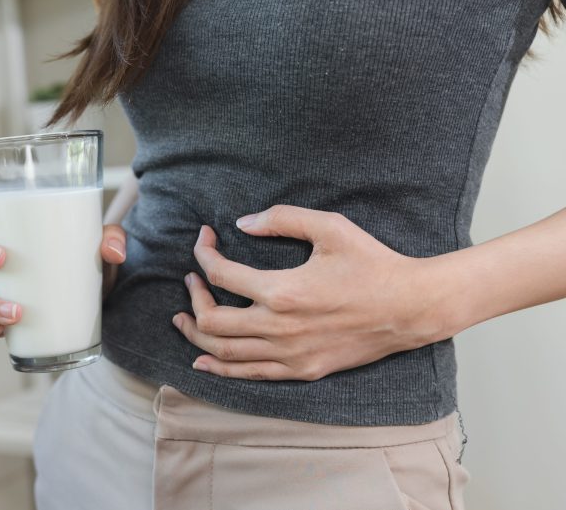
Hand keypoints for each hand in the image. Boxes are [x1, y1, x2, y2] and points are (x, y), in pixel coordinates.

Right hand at [0, 195, 126, 339]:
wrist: (104, 299)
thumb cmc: (92, 260)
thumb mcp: (103, 245)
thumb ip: (112, 238)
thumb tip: (113, 251)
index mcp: (13, 232)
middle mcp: (0, 261)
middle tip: (1, 258)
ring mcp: (4, 292)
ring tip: (15, 310)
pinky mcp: (12, 320)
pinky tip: (0, 330)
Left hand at [172, 205, 448, 380]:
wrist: (410, 307)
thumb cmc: (373, 264)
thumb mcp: (330, 227)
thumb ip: (282, 218)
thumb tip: (243, 222)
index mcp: (282, 290)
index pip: (221, 275)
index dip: (204, 254)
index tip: (204, 240)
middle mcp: (279, 327)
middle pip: (213, 320)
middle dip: (193, 298)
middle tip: (190, 281)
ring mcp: (290, 354)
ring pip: (225, 353)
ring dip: (197, 335)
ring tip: (182, 321)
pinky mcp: (302, 369)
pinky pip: (250, 374)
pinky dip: (221, 369)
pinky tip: (203, 362)